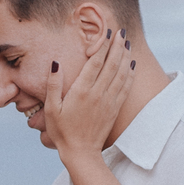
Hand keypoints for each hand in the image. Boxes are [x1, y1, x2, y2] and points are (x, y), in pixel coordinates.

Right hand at [42, 26, 133, 165]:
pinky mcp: (115, 109)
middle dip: (117, 46)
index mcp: (82, 91)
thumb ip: (53, 85)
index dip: (103, 45)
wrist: (81, 153)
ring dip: (125, 56)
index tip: (108, 32)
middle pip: (112, 64)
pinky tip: (132, 64)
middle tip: (121, 31)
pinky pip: (126, 87)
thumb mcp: (51, 109)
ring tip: (128, 43)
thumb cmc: (62, 131)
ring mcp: (109, 101)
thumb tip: (56, 63)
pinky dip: (130, 73)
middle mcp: (98, 93)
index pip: (96, 62)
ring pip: (121, 73)